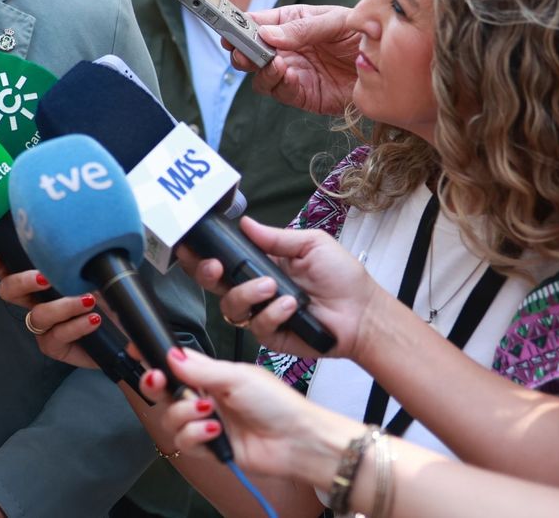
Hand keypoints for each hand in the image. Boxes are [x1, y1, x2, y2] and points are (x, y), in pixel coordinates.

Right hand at [0, 253, 105, 369]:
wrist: (126, 335)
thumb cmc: (108, 300)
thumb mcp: (95, 274)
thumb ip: (80, 261)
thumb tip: (78, 242)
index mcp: (40, 284)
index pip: (11, 270)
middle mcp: (36, 303)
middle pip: (9, 292)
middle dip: (22, 281)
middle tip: (44, 278)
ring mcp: (43, 327)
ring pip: (37, 315)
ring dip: (63, 306)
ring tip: (89, 301)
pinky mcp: (54, 346)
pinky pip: (57, 335)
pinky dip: (76, 325)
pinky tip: (93, 320)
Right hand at [147, 348, 358, 481]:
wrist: (297, 440)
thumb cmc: (277, 404)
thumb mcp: (237, 376)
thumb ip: (200, 369)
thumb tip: (170, 355)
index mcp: (210, 375)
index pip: (174, 364)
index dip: (155, 360)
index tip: (139, 352)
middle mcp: (204, 397)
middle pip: (164, 392)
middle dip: (155, 384)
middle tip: (158, 380)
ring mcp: (206, 422)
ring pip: (170, 418)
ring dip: (184, 414)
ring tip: (208, 412)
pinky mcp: (209, 447)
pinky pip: (185, 442)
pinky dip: (195, 435)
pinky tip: (213, 430)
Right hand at [187, 218, 380, 360]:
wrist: (364, 314)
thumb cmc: (344, 278)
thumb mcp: (311, 245)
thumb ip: (276, 238)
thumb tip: (245, 223)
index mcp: (261, 265)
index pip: (223, 259)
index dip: (203, 254)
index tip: (194, 246)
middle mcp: (256, 290)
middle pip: (214, 284)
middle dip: (206, 273)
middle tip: (216, 266)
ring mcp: (262, 313)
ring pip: (231, 306)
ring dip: (247, 293)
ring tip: (272, 286)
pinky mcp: (272, 335)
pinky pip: (257, 326)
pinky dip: (273, 313)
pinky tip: (291, 306)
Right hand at [231, 4, 358, 114]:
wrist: (393, 66)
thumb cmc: (368, 34)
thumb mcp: (337, 22)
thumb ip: (303, 28)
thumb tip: (267, 35)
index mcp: (292, 22)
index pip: (257, 23)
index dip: (240, 26)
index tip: (230, 29)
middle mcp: (288, 48)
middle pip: (252, 51)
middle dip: (242, 52)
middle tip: (244, 52)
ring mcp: (293, 72)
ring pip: (260, 75)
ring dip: (261, 70)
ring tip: (275, 63)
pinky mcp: (303, 95)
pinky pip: (280, 92)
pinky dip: (278, 84)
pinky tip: (287, 74)